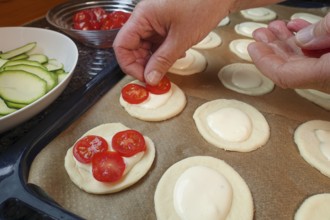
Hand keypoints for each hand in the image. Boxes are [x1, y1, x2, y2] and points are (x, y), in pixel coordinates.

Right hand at [113, 0, 231, 84]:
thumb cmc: (202, 5)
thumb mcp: (181, 38)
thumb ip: (163, 60)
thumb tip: (150, 78)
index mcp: (143, 16)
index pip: (122, 45)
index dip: (129, 65)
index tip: (143, 77)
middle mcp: (145, 18)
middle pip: (131, 48)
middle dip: (143, 65)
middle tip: (156, 76)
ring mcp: (154, 22)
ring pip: (145, 48)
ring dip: (154, 60)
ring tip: (168, 66)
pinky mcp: (164, 25)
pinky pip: (156, 44)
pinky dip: (163, 53)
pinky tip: (175, 56)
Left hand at [248, 13, 329, 92]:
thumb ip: (323, 31)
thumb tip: (302, 38)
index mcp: (329, 74)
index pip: (285, 75)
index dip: (264, 61)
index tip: (253, 48)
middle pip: (293, 68)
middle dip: (273, 49)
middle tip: (261, 36)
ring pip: (306, 61)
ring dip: (289, 43)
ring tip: (276, 29)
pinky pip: (321, 55)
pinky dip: (308, 41)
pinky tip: (298, 29)